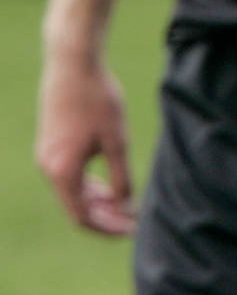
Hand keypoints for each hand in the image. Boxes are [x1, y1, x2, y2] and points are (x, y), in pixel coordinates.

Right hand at [36, 54, 134, 234]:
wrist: (73, 64)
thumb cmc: (98, 100)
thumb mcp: (117, 140)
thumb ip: (120, 177)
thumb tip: (125, 206)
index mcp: (62, 172)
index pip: (82, 217)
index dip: (108, 228)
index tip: (132, 229)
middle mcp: (48, 168)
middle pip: (75, 207)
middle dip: (105, 216)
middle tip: (132, 220)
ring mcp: (46, 156)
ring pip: (72, 191)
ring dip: (97, 200)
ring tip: (124, 204)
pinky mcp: (50, 144)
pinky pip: (68, 175)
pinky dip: (88, 184)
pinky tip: (108, 181)